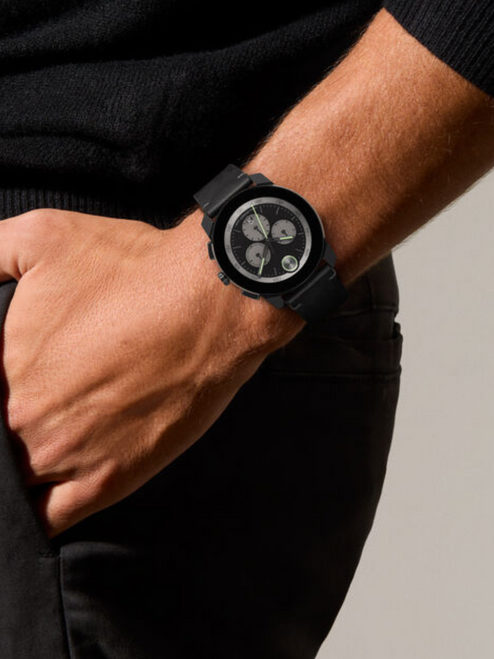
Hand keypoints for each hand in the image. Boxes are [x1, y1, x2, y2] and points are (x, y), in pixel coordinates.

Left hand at [0, 208, 303, 538]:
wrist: (209, 302)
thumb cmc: (132, 269)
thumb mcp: (41, 236)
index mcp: (0, 367)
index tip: (7, 384)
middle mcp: (22, 421)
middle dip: (2, 424)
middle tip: (40, 399)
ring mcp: (64, 458)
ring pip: (13, 485)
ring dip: (16, 469)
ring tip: (44, 438)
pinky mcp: (108, 482)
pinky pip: (49, 519)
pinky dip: (35, 513)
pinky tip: (39, 491)